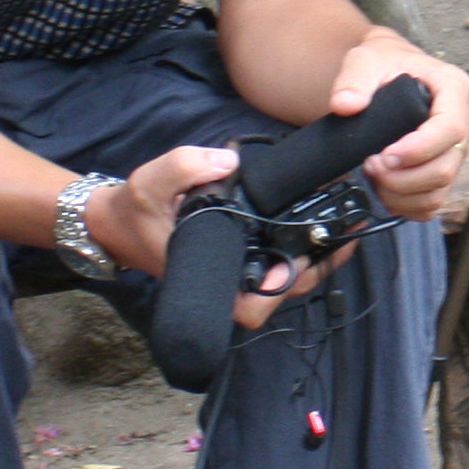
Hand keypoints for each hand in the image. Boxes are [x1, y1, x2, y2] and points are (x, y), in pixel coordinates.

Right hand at [84, 148, 354, 330]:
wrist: (119, 221)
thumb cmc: (135, 210)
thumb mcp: (150, 183)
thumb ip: (185, 167)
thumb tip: (226, 161)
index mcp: (207, 278)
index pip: (249, 308)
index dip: (277, 293)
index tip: (295, 266)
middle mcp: (226, 282)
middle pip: (283, 293)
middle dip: (318, 267)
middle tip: (346, 238)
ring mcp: (237, 272)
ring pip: (288, 280)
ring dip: (320, 258)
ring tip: (349, 229)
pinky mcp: (244, 257)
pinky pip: (281, 262)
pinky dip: (306, 246)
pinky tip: (328, 224)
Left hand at [340, 32, 468, 223]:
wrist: (388, 69)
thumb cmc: (384, 62)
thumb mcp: (366, 58)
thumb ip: (354, 79)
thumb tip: (346, 104)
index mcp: (453, 88)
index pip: (450, 128)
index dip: (419, 149)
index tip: (385, 155)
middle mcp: (462, 120)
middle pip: (445, 166)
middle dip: (403, 177)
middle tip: (370, 166)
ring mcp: (455, 149)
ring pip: (439, 190)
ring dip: (401, 193)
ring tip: (373, 177)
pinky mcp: (442, 169)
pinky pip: (431, 202)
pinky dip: (406, 205)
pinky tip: (384, 190)